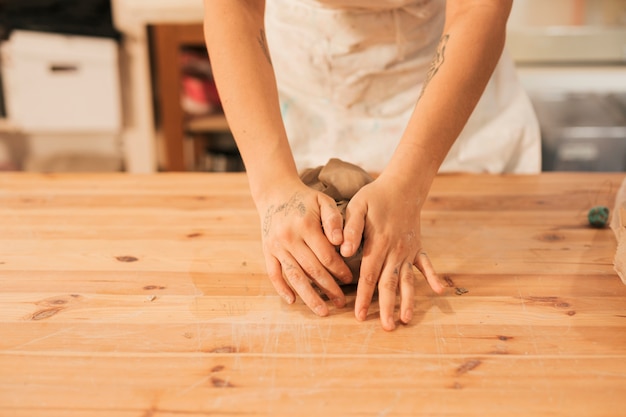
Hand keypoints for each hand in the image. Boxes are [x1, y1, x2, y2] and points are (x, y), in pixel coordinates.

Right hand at [258, 180, 353, 315]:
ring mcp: (276, 246)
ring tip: (322, 311)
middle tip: (341, 302)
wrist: (275, 193)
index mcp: (305, 226)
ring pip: (294, 276)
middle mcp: (289, 238)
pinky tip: (293, 301)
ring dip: (309, 296)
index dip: (339, 270)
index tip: (350, 279)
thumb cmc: (305, 199)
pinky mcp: (267, 251)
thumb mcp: (323, 201)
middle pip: (312, 270)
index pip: (326, 255)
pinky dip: (282, 289)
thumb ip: (334, 219)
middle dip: (329, 288)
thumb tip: (340, 242)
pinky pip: (273, 274)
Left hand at [340, 174, 444, 330]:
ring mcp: (408, 250)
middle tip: (387, 328)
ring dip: (408, 300)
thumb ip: (350, 229)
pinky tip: (439, 291)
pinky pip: (426, 264)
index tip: (360, 316)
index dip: (364, 297)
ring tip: (407, 320)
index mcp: (378, 243)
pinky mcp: (417, 247)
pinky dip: (433, 277)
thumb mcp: (357, 207)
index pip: (369, 275)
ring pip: (408, 280)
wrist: (402, 185)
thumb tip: (344, 251)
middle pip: (390, 284)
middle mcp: (395, 251)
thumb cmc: (375, 197)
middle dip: (387, 307)